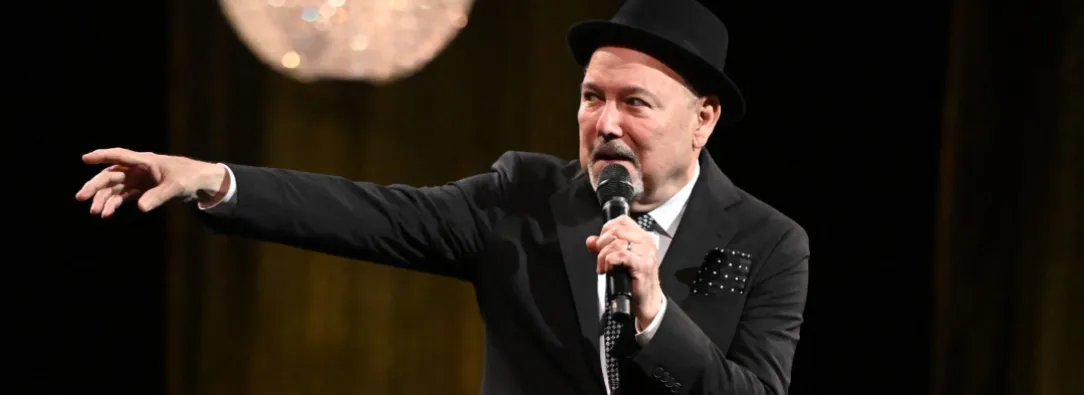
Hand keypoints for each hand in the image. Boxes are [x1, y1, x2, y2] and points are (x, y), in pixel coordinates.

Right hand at [75, 148, 228, 217]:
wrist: (201, 183)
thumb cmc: (190, 177)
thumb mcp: (176, 187)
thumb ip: (158, 196)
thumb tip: (140, 207)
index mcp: (145, 161)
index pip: (119, 156)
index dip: (102, 156)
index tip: (84, 158)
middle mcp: (138, 169)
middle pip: (111, 175)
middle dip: (95, 185)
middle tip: (81, 198)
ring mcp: (139, 180)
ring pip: (114, 188)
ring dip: (103, 199)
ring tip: (95, 212)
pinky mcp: (142, 190)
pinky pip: (122, 197)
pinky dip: (114, 204)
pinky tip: (107, 214)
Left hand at [586, 216, 663, 326]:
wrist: (646, 301)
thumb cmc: (634, 280)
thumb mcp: (618, 260)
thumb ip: (604, 247)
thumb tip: (590, 241)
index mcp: (642, 237)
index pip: (622, 221)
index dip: (606, 230)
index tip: (601, 244)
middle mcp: (646, 242)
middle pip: (617, 230)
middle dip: (602, 244)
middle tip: (601, 258)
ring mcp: (646, 253)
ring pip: (617, 242)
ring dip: (603, 255)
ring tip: (604, 267)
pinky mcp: (643, 265)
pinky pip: (621, 254)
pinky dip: (609, 261)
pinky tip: (609, 270)